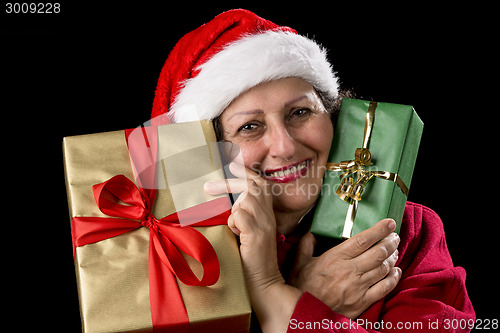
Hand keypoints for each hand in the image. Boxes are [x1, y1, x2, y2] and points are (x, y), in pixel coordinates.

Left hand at [204, 162, 301, 331]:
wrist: (264, 285)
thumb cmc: (251, 262)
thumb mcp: (248, 235)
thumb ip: (242, 218)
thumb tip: (225, 204)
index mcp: (267, 214)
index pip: (260, 184)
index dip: (246, 172)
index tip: (232, 163)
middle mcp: (268, 216)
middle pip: (252, 186)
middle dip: (229, 182)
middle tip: (207, 186)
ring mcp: (264, 225)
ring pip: (246, 199)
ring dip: (232, 207)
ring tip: (231, 226)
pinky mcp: (256, 235)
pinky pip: (239, 215)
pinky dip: (232, 222)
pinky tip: (235, 234)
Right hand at [289, 219, 401, 318]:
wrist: (304, 314)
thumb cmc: (301, 287)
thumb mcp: (299, 262)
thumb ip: (307, 243)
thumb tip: (313, 230)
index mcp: (335, 258)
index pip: (363, 240)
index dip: (379, 230)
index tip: (389, 223)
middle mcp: (349, 271)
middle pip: (378, 253)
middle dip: (390, 242)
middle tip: (394, 236)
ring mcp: (358, 288)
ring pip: (383, 268)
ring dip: (392, 257)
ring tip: (394, 250)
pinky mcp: (362, 302)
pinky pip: (384, 288)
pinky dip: (393, 278)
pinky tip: (396, 271)